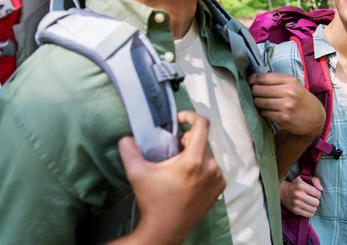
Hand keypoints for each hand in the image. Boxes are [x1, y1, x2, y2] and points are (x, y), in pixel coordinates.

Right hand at [111, 111, 224, 244]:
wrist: (165, 230)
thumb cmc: (153, 201)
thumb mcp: (137, 173)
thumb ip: (129, 151)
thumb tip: (126, 137)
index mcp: (193, 160)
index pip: (202, 125)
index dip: (190, 116)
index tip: (179, 120)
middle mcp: (210, 167)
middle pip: (201, 141)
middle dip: (186, 142)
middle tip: (172, 153)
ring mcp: (217, 178)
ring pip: (207, 155)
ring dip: (194, 156)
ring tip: (179, 169)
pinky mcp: (219, 188)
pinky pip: (212, 168)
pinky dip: (202, 168)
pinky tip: (188, 179)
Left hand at [249, 72, 325, 136]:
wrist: (315, 118)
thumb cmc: (301, 99)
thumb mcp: (294, 85)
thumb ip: (277, 80)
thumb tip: (253, 79)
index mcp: (290, 80)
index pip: (263, 77)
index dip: (252, 79)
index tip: (249, 82)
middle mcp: (288, 92)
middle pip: (258, 89)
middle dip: (254, 92)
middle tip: (256, 94)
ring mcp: (286, 106)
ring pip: (259, 102)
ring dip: (258, 103)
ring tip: (262, 103)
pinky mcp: (283, 118)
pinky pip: (264, 113)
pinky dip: (264, 112)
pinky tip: (269, 111)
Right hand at [280, 176, 322, 217]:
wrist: (282, 192)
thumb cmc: (296, 185)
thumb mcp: (304, 178)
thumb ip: (315, 180)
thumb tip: (321, 189)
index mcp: (301, 186)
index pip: (317, 194)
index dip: (318, 194)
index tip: (315, 194)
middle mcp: (298, 195)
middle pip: (316, 202)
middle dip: (316, 201)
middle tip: (313, 199)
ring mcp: (296, 203)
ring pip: (313, 209)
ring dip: (314, 207)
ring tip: (311, 204)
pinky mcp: (295, 210)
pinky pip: (309, 215)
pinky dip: (310, 212)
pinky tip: (308, 208)